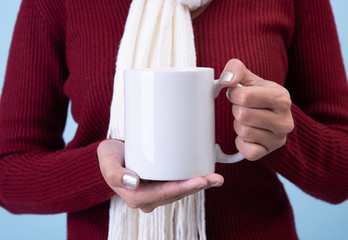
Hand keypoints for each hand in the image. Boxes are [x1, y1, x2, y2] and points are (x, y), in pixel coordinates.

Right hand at [97, 139, 223, 212]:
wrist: (110, 156)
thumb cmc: (108, 159)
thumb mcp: (108, 164)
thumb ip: (116, 174)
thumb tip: (133, 182)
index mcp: (136, 197)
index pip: (164, 194)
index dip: (183, 188)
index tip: (200, 180)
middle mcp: (148, 198)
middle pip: (177, 194)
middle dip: (197, 187)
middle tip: (215, 178)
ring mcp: (155, 193)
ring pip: (180, 191)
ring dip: (198, 185)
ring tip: (215, 177)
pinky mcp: (160, 184)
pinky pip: (178, 185)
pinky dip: (192, 181)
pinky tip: (205, 176)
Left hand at [220, 59, 293, 160]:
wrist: (274, 118)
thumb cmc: (260, 97)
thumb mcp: (251, 78)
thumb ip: (236, 69)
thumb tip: (226, 79)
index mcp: (281, 98)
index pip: (245, 97)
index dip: (234, 94)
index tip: (238, 94)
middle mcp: (284, 121)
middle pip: (243, 115)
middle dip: (237, 110)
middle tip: (243, 108)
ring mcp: (278, 139)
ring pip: (243, 132)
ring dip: (238, 125)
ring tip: (247, 121)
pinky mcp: (268, 153)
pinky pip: (245, 150)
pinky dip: (241, 143)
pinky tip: (248, 135)